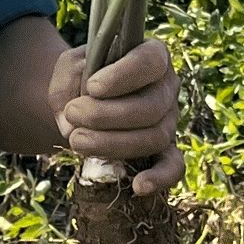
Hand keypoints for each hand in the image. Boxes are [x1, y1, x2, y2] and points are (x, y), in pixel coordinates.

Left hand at [49, 38, 184, 197]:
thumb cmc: (82, 78)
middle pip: (151, 107)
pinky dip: (160, 178)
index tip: (92, 87)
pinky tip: (138, 186)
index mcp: (152, 56)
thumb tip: (75, 115)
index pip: (150, 62)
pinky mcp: (165, 149)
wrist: (82, 101)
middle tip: (72, 114)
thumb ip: (69, 78)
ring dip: (112, 143)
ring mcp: (169, 120)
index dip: (123, 76)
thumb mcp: (71, 65)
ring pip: (154, 137)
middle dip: (106, 115)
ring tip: (76, 140)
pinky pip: (174, 166)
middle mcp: (167, 88)